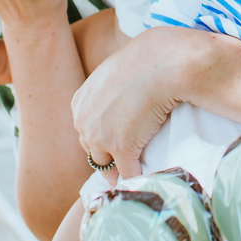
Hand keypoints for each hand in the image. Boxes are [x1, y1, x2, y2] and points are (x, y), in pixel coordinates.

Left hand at [71, 26, 195, 177]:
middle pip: (91, 150)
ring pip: (105, 166)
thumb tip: (122, 94)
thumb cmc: (145, 60)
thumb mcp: (115, 72)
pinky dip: (135, 179)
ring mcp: (101, 137)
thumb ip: (110, 89)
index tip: (110, 145)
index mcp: (80, 102)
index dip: (99, 139)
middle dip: (105, 157)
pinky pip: (127, 172)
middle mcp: (84, 121)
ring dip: (118, 172)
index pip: (84, 130)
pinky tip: (144, 180)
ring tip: (129, 178)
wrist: (160, 64)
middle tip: (119, 166)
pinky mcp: (121, 148)